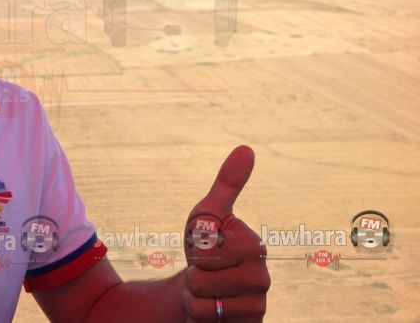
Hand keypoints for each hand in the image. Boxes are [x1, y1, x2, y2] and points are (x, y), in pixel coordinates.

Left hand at [181, 146, 269, 321]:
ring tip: (205, 290)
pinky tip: (210, 310)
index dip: (195, 246)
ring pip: (200, 296)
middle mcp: (262, 275)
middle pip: (201, 273)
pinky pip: (203, 316)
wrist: (204, 293)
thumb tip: (247, 148)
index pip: (206, 243)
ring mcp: (257, 304)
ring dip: (192, 294)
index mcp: (254, 244)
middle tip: (204, 271)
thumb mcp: (207, 215)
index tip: (205, 247)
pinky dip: (196, 313)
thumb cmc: (206, 250)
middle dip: (192, 272)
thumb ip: (227, 183)